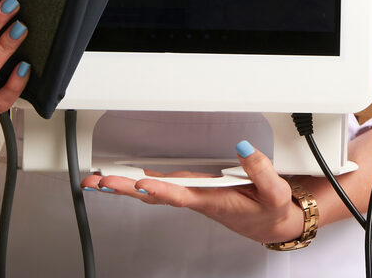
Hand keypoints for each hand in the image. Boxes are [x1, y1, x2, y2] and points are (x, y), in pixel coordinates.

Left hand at [81, 140, 304, 245]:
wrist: (271, 224)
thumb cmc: (269, 210)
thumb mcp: (274, 192)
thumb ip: (260, 170)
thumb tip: (243, 147)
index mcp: (214, 201)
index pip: (183, 195)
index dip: (162, 190)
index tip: (142, 183)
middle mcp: (196, 199)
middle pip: (156, 195)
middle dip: (125, 189)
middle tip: (99, 183)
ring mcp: (191, 195)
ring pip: (153, 192)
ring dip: (124, 187)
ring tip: (97, 182)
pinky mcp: (191, 190)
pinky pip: (160, 188)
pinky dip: (138, 183)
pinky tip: (123, 180)